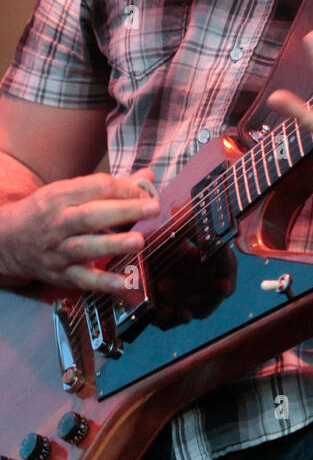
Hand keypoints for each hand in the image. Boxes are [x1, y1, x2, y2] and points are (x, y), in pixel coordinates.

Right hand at [0, 169, 160, 294]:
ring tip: (138, 241)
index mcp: (60, 197)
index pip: (94, 188)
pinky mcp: (62, 275)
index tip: (145, 192)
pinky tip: (125, 282)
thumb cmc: (47, 212)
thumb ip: (110, 187)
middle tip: (152, 208)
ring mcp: (59, 251)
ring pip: (85, 247)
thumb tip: (147, 177)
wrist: (9, 240)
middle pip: (90, 216)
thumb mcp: (68, 192)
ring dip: (113, 244)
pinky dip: (104, 283)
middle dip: (123, 211)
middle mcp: (58, 223)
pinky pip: (83, 280)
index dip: (123, 189)